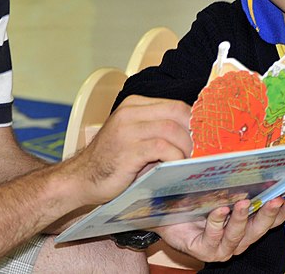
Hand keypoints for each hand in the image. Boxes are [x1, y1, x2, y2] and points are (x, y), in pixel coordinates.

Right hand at [68, 96, 192, 205]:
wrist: (81, 179)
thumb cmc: (111, 162)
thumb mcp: (134, 137)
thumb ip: (157, 131)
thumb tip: (193, 137)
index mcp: (134, 105)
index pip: (175, 105)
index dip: (193, 121)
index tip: (203, 137)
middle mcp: (130, 112)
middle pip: (177, 112)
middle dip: (194, 132)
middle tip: (200, 150)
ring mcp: (128, 130)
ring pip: (172, 129)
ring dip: (186, 148)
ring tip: (189, 162)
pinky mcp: (128, 150)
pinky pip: (162, 148)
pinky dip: (175, 157)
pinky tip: (175, 167)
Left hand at [156, 196, 284, 261]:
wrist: (164, 213)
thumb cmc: (195, 201)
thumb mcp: (220, 190)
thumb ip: (239, 185)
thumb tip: (258, 163)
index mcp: (245, 227)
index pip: (270, 221)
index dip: (284, 211)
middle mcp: (237, 240)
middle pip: (259, 230)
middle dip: (269, 215)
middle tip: (276, 199)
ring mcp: (221, 248)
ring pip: (238, 236)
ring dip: (242, 219)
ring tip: (244, 203)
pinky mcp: (203, 250)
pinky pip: (213, 237)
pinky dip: (218, 222)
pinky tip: (220, 210)